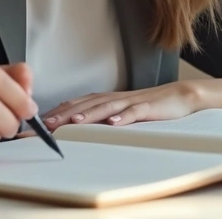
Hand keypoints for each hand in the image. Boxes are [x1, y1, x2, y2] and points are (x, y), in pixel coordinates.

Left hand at [42, 82, 201, 129]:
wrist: (180, 96)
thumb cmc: (150, 106)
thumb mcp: (122, 111)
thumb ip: (103, 116)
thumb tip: (78, 125)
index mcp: (108, 99)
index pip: (79, 103)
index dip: (60, 111)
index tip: (42, 122)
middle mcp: (116, 98)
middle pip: (87, 104)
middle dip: (66, 114)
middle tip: (47, 124)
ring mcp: (132, 102)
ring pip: (107, 107)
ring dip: (89, 114)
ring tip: (74, 122)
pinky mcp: (148, 108)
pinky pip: (134, 112)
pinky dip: (123, 117)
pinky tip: (113, 124)